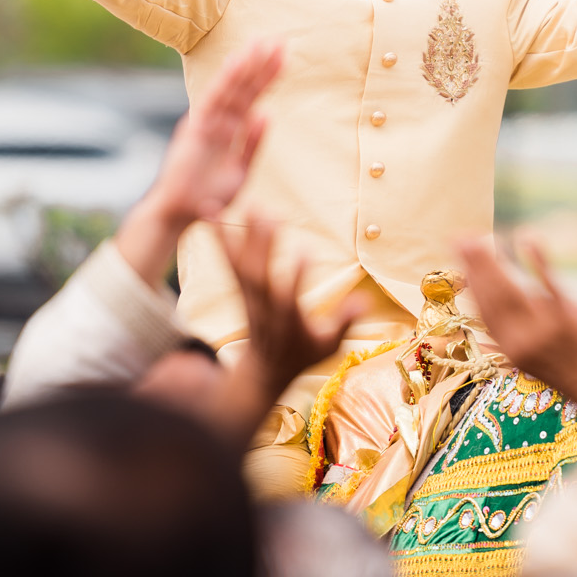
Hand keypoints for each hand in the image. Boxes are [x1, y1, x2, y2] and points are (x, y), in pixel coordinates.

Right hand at [116, 42, 281, 285]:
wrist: (180, 214)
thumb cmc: (208, 196)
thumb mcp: (240, 170)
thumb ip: (252, 143)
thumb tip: (267, 114)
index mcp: (229, 129)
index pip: (251, 97)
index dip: (266, 76)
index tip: (283, 56)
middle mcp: (217, 122)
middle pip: (242, 88)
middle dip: (259, 64)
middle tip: (277, 39)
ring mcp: (204, 125)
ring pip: (228, 91)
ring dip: (243, 68)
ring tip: (259, 46)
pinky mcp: (194, 133)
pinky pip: (212, 105)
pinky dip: (225, 86)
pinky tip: (237, 65)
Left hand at [221, 215, 356, 426]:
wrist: (264, 370)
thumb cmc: (303, 354)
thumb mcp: (329, 345)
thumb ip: (344, 321)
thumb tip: (366, 300)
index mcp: (288, 320)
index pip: (290, 297)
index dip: (297, 276)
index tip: (306, 250)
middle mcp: (264, 307)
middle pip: (260, 274)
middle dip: (262, 244)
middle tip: (266, 211)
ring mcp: (249, 298)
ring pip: (241, 266)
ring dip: (237, 235)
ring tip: (240, 205)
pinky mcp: (240, 290)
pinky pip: (228, 264)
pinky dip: (219, 239)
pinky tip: (210, 215)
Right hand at [458, 239, 576, 430]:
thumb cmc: (571, 372)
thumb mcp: (530, 361)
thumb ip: (508, 341)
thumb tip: (479, 335)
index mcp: (510, 350)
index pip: (483, 312)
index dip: (470, 285)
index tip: (459, 261)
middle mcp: (520, 342)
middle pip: (491, 298)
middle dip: (473, 267)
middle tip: (460, 238)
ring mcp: (542, 331)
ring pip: (509, 292)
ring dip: (491, 263)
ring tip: (479, 237)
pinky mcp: (566, 321)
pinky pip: (548, 285)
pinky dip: (537, 261)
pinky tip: (527, 238)